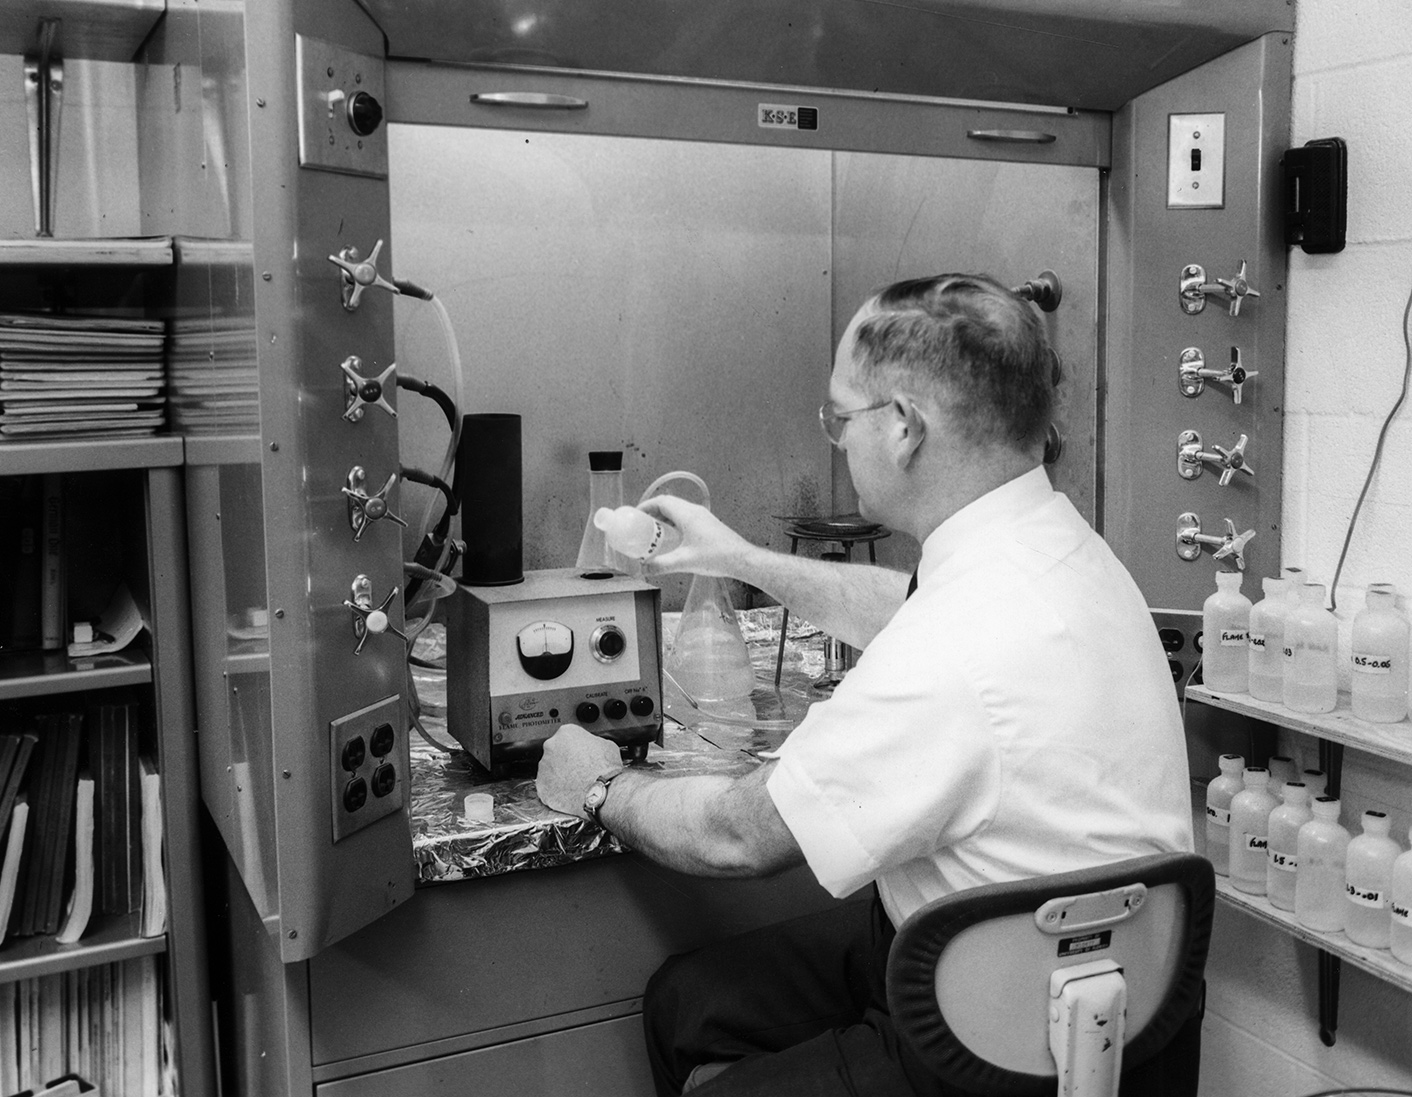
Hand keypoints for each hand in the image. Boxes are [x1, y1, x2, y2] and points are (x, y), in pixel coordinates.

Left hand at [535, 724, 624, 818]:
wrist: (601, 791)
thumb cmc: (605, 768)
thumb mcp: (607, 745)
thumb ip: (594, 743)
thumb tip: (593, 747)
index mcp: (566, 732)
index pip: (567, 736)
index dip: (575, 746)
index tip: (580, 753)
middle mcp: (551, 746)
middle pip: (555, 751)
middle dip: (565, 760)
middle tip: (578, 768)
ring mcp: (544, 766)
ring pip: (549, 769)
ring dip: (559, 775)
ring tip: (575, 782)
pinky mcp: (541, 785)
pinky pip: (547, 787)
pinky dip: (555, 790)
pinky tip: (569, 792)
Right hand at [638, 494, 754, 579]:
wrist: (742, 559)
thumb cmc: (718, 557)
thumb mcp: (684, 562)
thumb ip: (661, 566)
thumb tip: (643, 569)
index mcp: (688, 514)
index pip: (662, 501)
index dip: (646, 506)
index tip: (636, 515)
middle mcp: (695, 512)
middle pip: (669, 504)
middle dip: (653, 513)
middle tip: (642, 526)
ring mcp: (703, 517)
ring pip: (678, 511)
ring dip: (664, 519)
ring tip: (654, 534)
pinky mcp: (708, 525)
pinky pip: (686, 518)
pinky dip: (675, 524)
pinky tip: (673, 539)